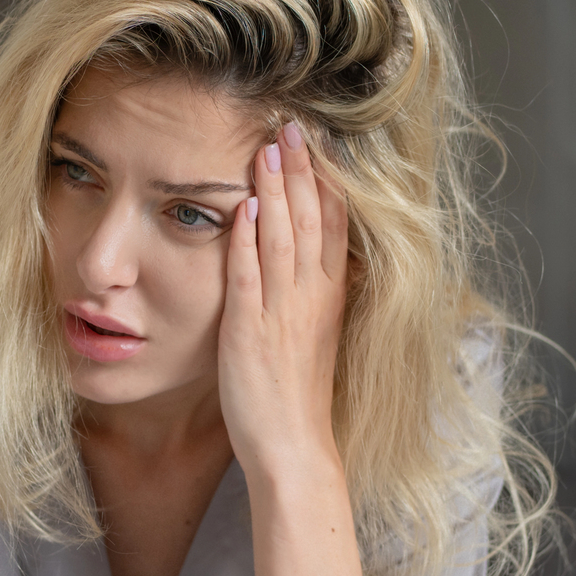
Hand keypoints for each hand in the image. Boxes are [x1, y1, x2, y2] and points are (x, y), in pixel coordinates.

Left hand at [218, 120, 349, 480]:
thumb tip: (319, 265)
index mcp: (332, 299)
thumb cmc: (298, 401)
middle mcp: (312, 299)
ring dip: (273, 190)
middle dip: (301, 170)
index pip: (335, 226)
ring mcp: (282, 314)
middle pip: (311, 220)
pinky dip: (246, 240)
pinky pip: (249, 276)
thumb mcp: (317, 339)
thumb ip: (316, 299)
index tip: (318, 143)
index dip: (327, 182)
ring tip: (266, 148)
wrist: (294, 450)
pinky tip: (241, 207)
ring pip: (281, 238)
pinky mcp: (250, 331)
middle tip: (291, 125)